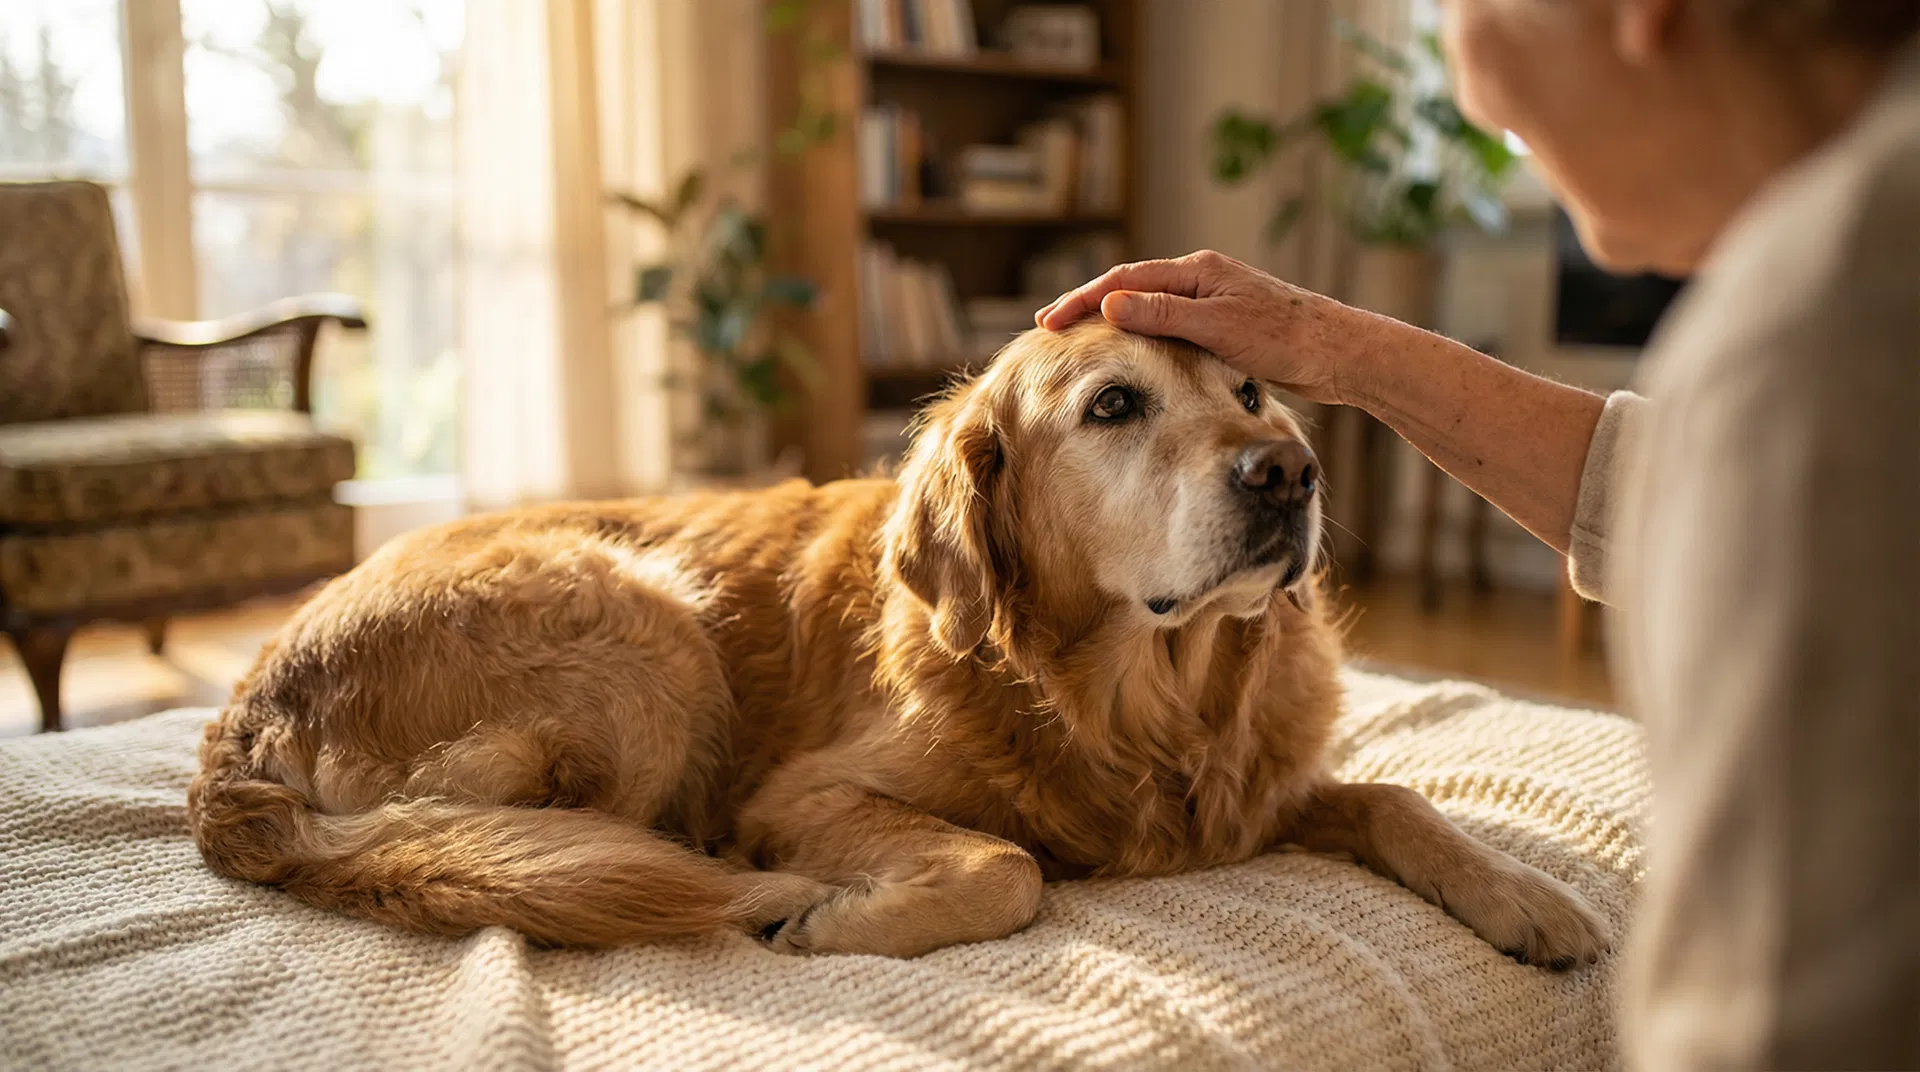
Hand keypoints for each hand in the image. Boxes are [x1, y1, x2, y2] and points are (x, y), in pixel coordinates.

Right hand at [1034, 250, 1399, 405]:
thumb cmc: (1285, 338)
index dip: (1083, 300)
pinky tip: (1132, 351)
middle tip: (1049, 326)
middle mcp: (1203, 279)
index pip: (1125, 280)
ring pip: (1150, 306)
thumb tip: (1109, 304)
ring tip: (1081, 337)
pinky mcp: (1225, 326)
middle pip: (1132, 287)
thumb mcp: (1217, 327)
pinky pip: (1169, 325)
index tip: (1049, 322)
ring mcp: (1214, 301)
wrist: (1338, 353)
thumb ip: (1163, 315)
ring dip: (1113, 318)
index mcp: (1198, 270)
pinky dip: (1141, 334)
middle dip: (1090, 305)